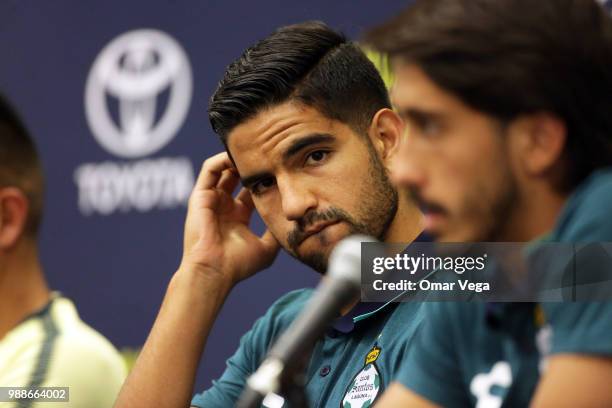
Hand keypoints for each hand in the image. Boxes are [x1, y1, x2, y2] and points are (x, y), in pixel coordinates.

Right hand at [180, 152, 279, 284]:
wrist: (214, 272)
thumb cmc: (238, 265)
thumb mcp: (266, 247)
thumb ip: (276, 231)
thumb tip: (294, 220)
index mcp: (237, 217)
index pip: (251, 191)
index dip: (264, 180)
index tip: (280, 170)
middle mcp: (223, 206)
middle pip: (237, 177)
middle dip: (251, 166)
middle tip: (268, 154)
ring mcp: (211, 200)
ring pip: (223, 169)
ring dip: (237, 159)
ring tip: (255, 150)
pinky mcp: (200, 195)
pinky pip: (210, 169)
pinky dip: (223, 158)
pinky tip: (239, 156)